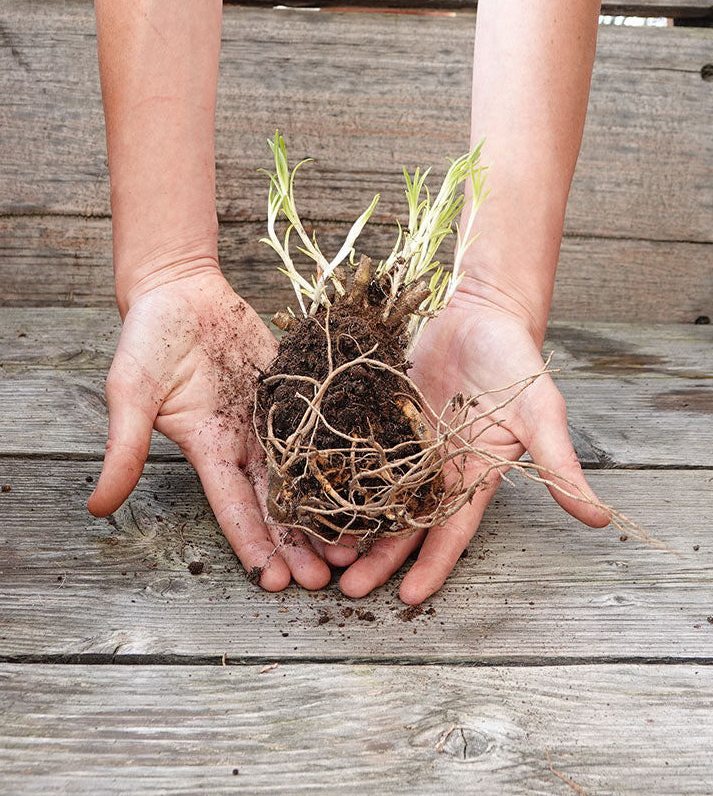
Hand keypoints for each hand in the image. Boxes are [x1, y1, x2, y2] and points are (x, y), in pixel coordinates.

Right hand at [87, 270, 330, 591]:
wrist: (183, 290)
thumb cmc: (148, 338)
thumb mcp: (130, 393)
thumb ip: (124, 448)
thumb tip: (97, 508)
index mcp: (208, 449)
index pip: (233, 508)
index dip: (254, 545)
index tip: (275, 583)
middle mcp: (244, 442)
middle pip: (276, 502)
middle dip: (297, 543)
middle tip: (328, 580)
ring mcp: (272, 418)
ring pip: (304, 473)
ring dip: (326, 510)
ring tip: (356, 547)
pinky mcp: (294, 390)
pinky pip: (322, 426)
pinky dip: (343, 454)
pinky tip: (369, 478)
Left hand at [327, 286, 609, 602]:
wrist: (479, 312)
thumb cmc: (515, 361)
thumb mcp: (541, 411)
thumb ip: (559, 464)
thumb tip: (600, 520)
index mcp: (473, 477)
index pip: (452, 532)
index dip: (433, 565)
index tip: (409, 598)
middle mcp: (435, 470)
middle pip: (404, 524)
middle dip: (378, 558)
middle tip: (345, 587)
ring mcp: (404, 446)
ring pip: (374, 497)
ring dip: (352, 527)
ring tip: (321, 554)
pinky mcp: (380, 419)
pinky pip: (355, 455)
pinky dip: (336, 478)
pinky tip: (310, 496)